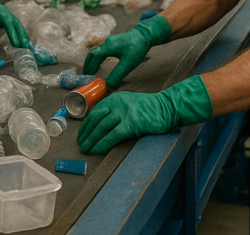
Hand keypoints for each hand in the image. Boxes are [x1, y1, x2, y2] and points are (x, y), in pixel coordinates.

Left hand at [78, 75, 211, 154]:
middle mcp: (116, 104)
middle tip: (80, 143)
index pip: (95, 112)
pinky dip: (102, 144)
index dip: (86, 125)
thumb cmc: (150, 108)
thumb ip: (115, 110)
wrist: (168, 107)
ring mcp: (124, 113)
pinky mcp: (132, 124)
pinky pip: (112, 136)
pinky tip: (96, 150)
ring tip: (85, 149)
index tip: (82, 134)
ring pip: (101, 128)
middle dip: (86, 133)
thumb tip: (101, 124)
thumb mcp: (128, 103)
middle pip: (95, 119)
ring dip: (91, 140)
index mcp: (114, 99)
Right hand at [83, 15, 170, 88]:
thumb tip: (109, 87)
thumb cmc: (137, 48)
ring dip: (93, 60)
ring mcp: (110, 41)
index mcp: (108, 47)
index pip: (95, 58)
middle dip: (88, 64)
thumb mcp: (128, 64)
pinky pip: (102, 49)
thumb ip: (117, 75)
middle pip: (92, 53)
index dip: (91, 68)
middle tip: (87, 74)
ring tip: (92, 70)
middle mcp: (107, 43)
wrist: (145, 34)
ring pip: (97, 50)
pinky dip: (98, 57)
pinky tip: (101, 61)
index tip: (89, 77)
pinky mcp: (114, 41)